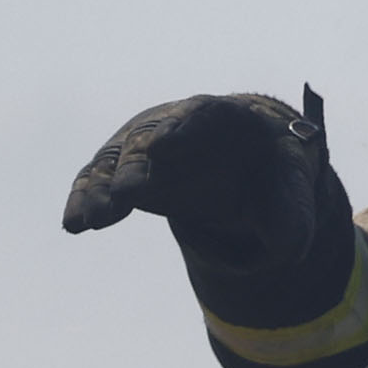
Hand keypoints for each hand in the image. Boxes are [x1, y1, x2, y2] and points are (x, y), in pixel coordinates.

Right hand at [64, 91, 336, 275]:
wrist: (249, 160)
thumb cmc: (274, 169)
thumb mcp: (293, 187)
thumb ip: (294, 214)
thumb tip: (290, 251)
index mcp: (223, 117)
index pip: (200, 115)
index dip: (182, 129)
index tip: (165, 146)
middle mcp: (175, 126)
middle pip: (149, 140)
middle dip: (136, 167)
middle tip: (126, 194)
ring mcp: (146, 146)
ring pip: (116, 163)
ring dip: (100, 191)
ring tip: (88, 222)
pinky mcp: (127, 169)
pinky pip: (100, 181)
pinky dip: (85, 200)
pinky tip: (74, 225)